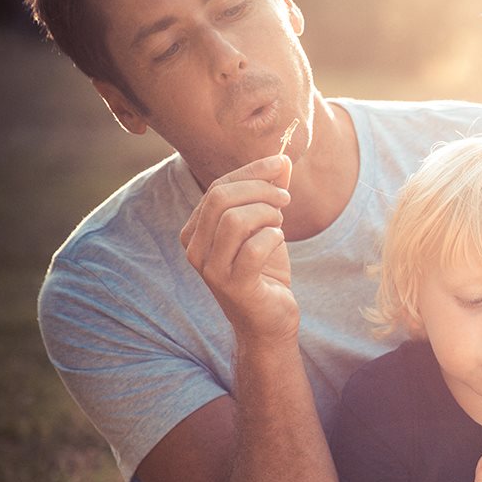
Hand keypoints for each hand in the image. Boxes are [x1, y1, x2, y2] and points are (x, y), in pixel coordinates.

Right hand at [180, 155, 295, 341]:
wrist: (270, 320)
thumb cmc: (265, 271)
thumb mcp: (266, 226)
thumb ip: (269, 194)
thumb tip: (280, 161)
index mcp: (196, 231)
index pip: (217, 187)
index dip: (251, 171)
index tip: (280, 164)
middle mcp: (195, 250)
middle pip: (221, 199)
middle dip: (260, 190)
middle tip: (285, 198)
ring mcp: (211, 270)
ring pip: (234, 220)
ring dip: (267, 214)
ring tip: (280, 223)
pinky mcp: (234, 287)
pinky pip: (253, 249)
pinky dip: (273, 237)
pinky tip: (279, 241)